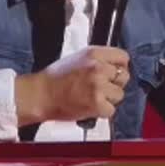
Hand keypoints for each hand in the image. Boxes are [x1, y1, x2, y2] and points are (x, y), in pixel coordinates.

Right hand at [15, 46, 130, 124]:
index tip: (115, 73)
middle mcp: (98, 68)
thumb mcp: (77, 58)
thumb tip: (114, 66)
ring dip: (109, 99)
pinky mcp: (97, 103)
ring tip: (92, 97)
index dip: (120, 67)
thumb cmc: (54, 78)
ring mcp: (98, 85)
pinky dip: (102, 112)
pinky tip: (90, 106)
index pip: (123, 57)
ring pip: (119, 94)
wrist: (40, 94)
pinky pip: (111, 110)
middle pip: (124, 76)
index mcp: (94, 54)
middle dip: (114, 84)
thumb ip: (98, 60)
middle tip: (101, 88)